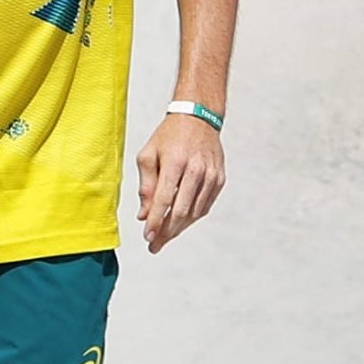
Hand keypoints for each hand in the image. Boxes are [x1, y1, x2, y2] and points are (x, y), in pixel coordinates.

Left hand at [135, 110, 225, 253]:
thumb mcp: (149, 155)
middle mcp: (196, 170)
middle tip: (154, 246)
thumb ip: (146, 186)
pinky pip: (204, 206)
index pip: (164, 200)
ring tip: (164, 237)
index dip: (155, 223)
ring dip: (178, 228)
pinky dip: (191, 218)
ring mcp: (211, 176)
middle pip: (181, 211)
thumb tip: (144, 215)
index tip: (147, 237)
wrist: (198, 117)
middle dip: (166, 233)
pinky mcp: (219, 179)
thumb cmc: (169, 136)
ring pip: (194, 213)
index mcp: (175, 162)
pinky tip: (180, 223)